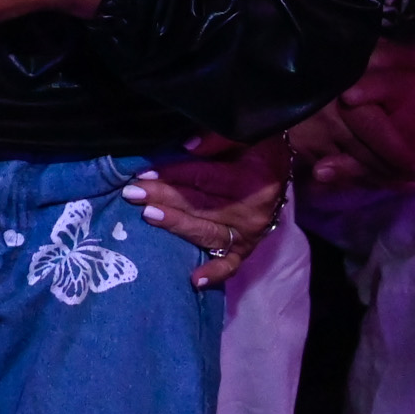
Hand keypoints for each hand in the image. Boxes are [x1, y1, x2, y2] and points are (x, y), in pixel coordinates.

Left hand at [124, 131, 294, 287]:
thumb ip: (218, 138)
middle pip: (201, 205)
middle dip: (164, 198)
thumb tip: (187, 147)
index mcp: (255, 179)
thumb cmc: (260, 145)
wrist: (281, 165)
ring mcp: (251, 233)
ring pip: (207, 232)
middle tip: (133, 193)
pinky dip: (214, 274)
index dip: (173, 174)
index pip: (205, 178)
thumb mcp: (246, 133)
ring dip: (176, 225)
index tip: (144, 173)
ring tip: (148, 216)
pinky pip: (231, 264)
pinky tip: (194, 280)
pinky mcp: (248, 248)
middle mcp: (254, 211)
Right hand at [289, 36, 414, 195]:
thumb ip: (396, 53)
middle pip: (365, 158)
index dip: (401, 155)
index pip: (379, 135)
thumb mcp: (365, 47)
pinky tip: (365, 180)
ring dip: (373, 180)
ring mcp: (310, 136)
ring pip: (348, 169)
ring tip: (397, 185)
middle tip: (414, 183)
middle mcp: (328, 121)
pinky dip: (349, 178)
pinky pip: (328, 171)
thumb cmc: (330, 53)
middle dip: (391, 174)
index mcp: (348, 99)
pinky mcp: (297, 145)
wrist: (278, 61)